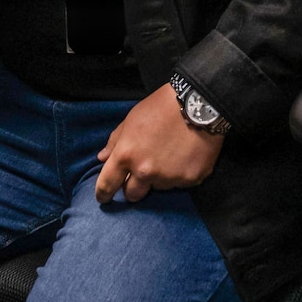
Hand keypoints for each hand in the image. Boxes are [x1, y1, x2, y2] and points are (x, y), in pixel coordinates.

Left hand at [94, 87, 224, 202]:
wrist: (198, 103)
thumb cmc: (160, 107)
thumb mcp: (131, 119)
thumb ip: (115, 141)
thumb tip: (102, 158)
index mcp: (126, 155)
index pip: (107, 184)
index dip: (103, 193)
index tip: (104, 198)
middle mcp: (146, 171)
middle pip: (132, 195)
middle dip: (133, 187)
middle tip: (142, 173)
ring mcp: (169, 178)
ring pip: (158, 187)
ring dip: (159, 177)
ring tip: (169, 155)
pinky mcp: (190, 179)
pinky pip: (180, 183)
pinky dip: (180, 173)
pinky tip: (185, 155)